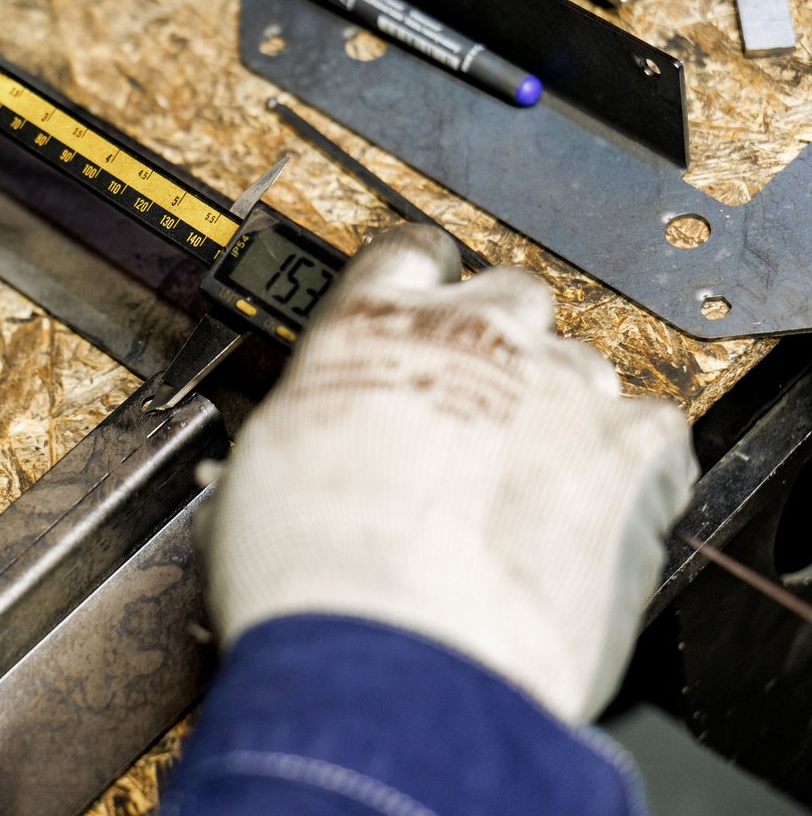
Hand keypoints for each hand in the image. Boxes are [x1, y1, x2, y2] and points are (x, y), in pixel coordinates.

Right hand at [201, 224, 695, 722]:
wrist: (393, 657)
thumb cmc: (313, 576)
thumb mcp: (264, 468)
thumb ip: (312, 421)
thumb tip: (310, 441)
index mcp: (370, 325)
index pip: (404, 256)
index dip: (415, 281)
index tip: (421, 301)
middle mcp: (471, 333)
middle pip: (507, 296)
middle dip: (496, 341)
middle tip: (470, 407)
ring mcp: (561, 385)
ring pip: (579, 363)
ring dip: (556, 404)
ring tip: (523, 480)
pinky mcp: (631, 452)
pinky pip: (648, 429)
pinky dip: (626, 461)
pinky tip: (589, 502)